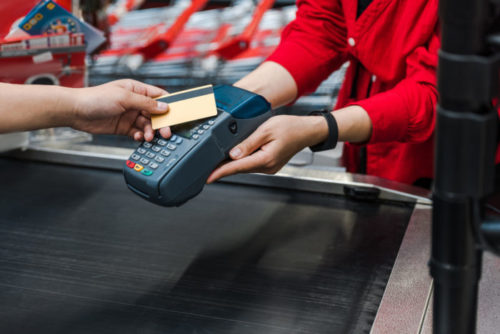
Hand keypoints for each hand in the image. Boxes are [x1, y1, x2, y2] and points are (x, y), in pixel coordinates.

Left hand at [71, 79, 171, 140]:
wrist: (75, 111)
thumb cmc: (95, 98)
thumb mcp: (124, 98)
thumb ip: (145, 103)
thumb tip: (163, 107)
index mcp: (136, 89)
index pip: (159, 96)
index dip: (169, 104)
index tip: (177, 114)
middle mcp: (135, 102)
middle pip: (155, 113)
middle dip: (161, 123)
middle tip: (165, 132)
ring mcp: (129, 115)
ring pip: (148, 125)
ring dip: (150, 131)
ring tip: (148, 136)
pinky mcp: (124, 127)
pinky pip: (138, 132)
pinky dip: (140, 136)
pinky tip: (138, 137)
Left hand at [206, 115, 327, 182]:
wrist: (306, 131)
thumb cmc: (290, 127)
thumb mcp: (266, 130)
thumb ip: (248, 143)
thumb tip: (233, 154)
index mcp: (266, 158)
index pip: (238, 167)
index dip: (221, 172)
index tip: (209, 177)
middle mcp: (267, 167)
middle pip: (240, 169)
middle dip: (223, 168)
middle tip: (207, 167)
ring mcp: (269, 167)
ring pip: (245, 167)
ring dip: (232, 165)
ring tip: (217, 161)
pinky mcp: (269, 165)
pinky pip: (251, 165)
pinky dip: (242, 162)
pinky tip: (235, 158)